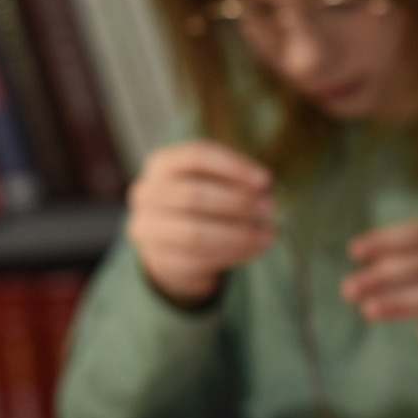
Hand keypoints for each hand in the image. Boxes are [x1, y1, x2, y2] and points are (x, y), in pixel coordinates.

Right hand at [127, 142, 276, 306]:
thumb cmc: (202, 204)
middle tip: (270, 208)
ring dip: (238, 235)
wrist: (172, 246)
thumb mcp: (213, 182)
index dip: (233, 167)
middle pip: (193, 196)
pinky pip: (198, 260)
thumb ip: (236, 181)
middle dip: (237, 202)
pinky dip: (233, 254)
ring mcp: (148, 229)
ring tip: (269, 234)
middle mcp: (147, 193)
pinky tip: (255, 249)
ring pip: (194, 234)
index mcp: (162, 164)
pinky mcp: (159, 260)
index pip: (196, 156)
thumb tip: (265, 188)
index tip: (266, 180)